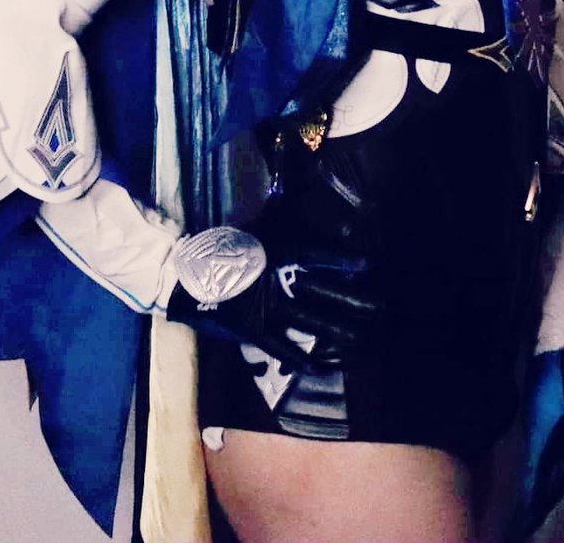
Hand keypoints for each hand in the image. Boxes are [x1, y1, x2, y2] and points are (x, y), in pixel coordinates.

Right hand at [164, 226, 376, 369]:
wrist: (182, 273)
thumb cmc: (218, 247)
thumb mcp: (254, 228)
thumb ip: (279, 218)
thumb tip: (297, 195)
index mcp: (277, 251)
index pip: (316, 255)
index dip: (342, 260)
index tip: (367, 265)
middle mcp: (279, 280)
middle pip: (325, 293)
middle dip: (355, 302)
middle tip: (382, 310)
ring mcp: (267, 308)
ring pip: (311, 322)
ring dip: (338, 331)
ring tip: (363, 338)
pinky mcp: (252, 330)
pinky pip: (282, 348)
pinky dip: (301, 360)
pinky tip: (321, 369)